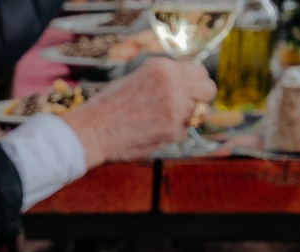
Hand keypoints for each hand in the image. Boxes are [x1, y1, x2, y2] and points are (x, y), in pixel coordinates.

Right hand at [63, 55, 217, 164]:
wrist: (91, 131)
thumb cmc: (108, 107)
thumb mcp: (137, 78)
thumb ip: (164, 78)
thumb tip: (187, 84)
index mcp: (163, 67)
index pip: (199, 71)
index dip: (196, 83)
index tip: (189, 92)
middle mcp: (173, 83)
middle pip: (208, 90)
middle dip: (200, 100)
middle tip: (187, 109)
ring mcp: (175, 106)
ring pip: (200, 113)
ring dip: (187, 119)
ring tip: (165, 123)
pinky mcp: (172, 128)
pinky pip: (185, 132)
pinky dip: (173, 135)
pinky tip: (153, 133)